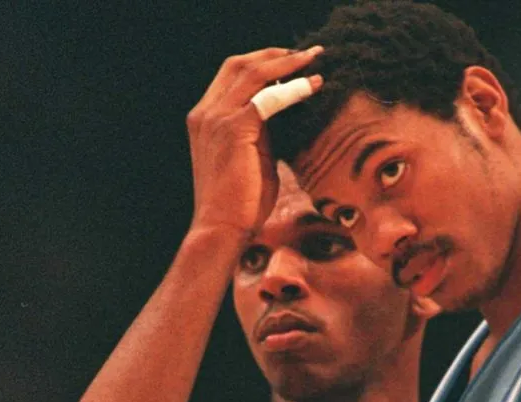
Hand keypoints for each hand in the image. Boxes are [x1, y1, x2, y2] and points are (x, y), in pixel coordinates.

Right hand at [186, 46, 322, 236]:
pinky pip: (266, 98)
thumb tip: (288, 114)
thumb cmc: (241, 201)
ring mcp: (215, 118)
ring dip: (288, 63)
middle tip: (309, 54)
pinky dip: (292, 89)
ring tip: (315, 61)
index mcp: (205, 117)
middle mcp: (205, 112)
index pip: (232, 74)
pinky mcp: (232, 129)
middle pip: (240, 64)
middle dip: (276, 54)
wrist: (222, 227)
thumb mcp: (252, 157)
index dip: (263, 62)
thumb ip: (263, 132)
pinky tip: (312, 87)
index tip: (293, 62)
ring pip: (253, 73)